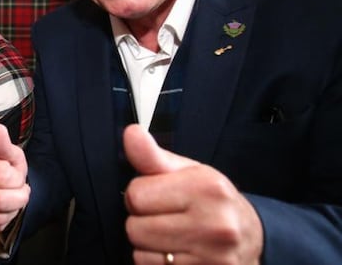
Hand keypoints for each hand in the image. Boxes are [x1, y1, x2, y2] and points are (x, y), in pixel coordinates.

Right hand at [0, 123, 28, 231]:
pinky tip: (2, 210)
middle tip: (19, 193)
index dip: (16, 181)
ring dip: (10, 211)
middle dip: (17, 199)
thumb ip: (4, 145)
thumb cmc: (7, 168)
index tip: (17, 177)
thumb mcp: (11, 155)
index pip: (2, 177)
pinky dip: (1, 220)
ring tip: (11, 201)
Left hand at [123, 124, 262, 264]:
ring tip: (173, 237)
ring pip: (140, 254)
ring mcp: (212, 258)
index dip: (140, 196)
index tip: (158, 197)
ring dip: (149, 247)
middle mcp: (214, 224)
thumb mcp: (189, 172)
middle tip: (166, 219)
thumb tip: (131, 133)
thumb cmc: (214, 202)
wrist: (253, 239)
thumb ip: (153, 156)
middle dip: (142, 223)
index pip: (136, 195)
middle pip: (134, 228)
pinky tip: (178, 254)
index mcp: (207, 188)